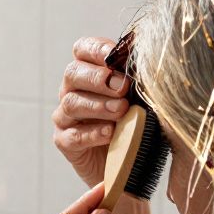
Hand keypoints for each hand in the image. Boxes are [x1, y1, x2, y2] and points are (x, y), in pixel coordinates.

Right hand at [52, 37, 131, 187]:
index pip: (82, 49)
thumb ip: (138, 81)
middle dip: (98, 78)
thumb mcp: (140, 99)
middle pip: (73, 73)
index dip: (96, 49)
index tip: (114, 56)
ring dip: (98, 105)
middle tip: (122, 87)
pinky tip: (110, 133)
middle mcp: (72, 91)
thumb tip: (149, 61)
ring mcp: (65, 117)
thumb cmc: (135, 124)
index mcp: (88, 73)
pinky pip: (73, 135)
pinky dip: (93, 133)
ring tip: (121, 110)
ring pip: (72, 103)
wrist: (127, 164)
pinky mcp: (64, 142)